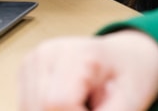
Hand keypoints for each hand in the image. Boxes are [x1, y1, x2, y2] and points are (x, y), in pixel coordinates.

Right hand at [18, 31, 157, 110]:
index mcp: (77, 53)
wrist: (126, 57)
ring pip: (29, 109)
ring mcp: (34, 61)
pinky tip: (70, 104)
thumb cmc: (130, 75)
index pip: (56, 103)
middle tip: (92, 106)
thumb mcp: (129, 102)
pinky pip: (28, 107)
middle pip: (38, 108)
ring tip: (83, 104)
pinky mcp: (27, 73)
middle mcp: (48, 53)